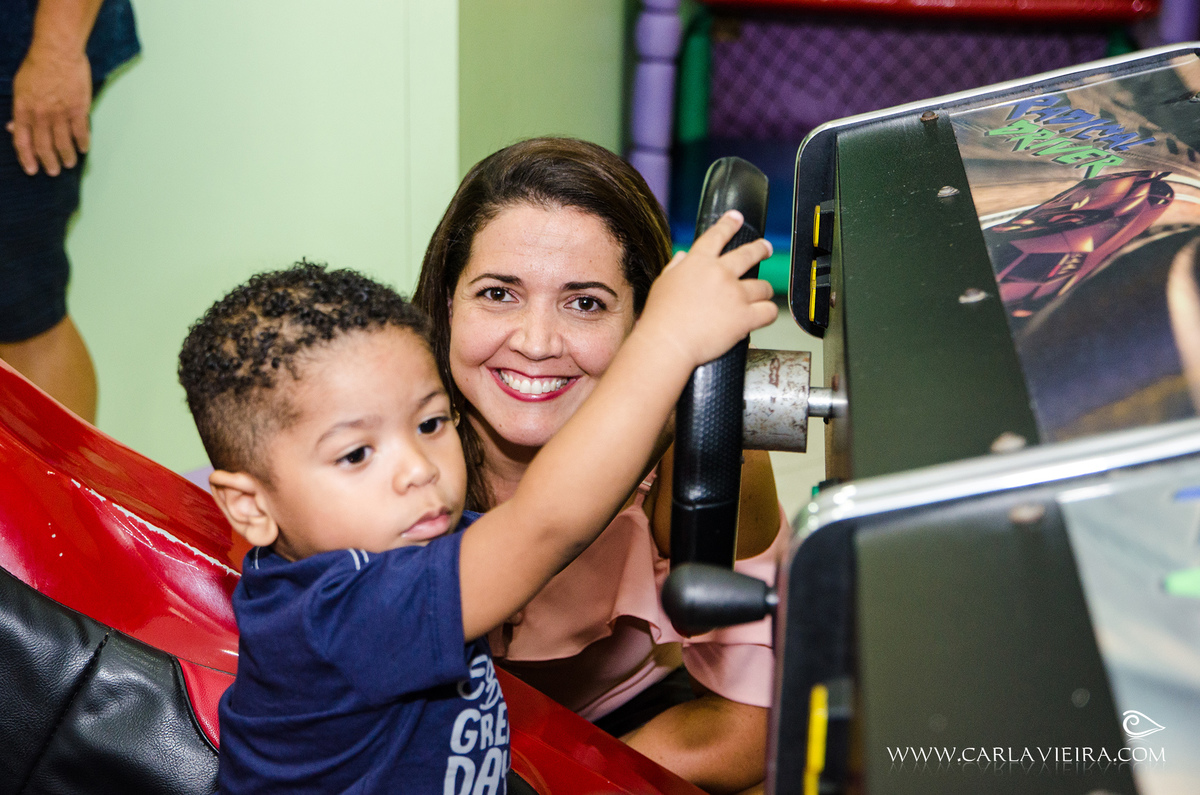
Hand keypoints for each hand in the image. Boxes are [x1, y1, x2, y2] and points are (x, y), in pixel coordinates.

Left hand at [8, 44, 92, 175]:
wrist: (57, 52)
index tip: (32, 170)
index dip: (26, 158)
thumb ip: (19, 111)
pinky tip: (83, 149)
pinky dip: (82, 143)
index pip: (22, 141)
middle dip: (48, 162)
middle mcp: (41, 115)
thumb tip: (13, 128)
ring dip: (66, 156)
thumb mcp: (19, 88)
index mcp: (23, 110)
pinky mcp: (78, 109)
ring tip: (69, 164)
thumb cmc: (36, 66)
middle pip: (44, 146)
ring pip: (63, 143)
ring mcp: (60, 113)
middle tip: (53, 171)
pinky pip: (80, 132)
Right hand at [638, 211, 776, 366]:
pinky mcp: (745, 316)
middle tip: (766, 248)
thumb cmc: (660, 318)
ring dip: (763, 292)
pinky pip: (769, 311)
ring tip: (761, 297)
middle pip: (749, 253)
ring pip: (763, 286)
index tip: (737, 217)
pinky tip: (764, 315)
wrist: (667, 343)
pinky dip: (768, 314)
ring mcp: (735, 294)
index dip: (729, 224)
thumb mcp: (663, 284)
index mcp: (698, 263)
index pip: (716, 235)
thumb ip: (676, 267)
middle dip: (761, 248)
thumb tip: (683, 257)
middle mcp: (720, 273)